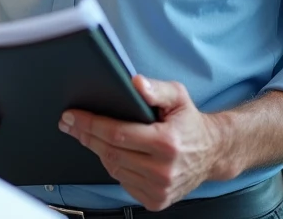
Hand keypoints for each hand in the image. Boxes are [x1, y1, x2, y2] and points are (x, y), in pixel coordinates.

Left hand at [59, 75, 229, 211]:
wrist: (212, 153)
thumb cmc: (190, 122)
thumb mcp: (178, 96)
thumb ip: (157, 89)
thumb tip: (135, 83)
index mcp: (167, 143)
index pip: (117, 133)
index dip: (90, 124)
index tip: (71, 116)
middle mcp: (163, 170)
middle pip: (111, 152)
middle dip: (86, 135)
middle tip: (70, 123)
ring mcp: (159, 189)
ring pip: (114, 168)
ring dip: (98, 150)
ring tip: (89, 134)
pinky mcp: (156, 201)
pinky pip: (123, 182)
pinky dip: (114, 166)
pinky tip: (113, 152)